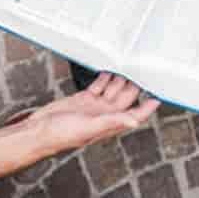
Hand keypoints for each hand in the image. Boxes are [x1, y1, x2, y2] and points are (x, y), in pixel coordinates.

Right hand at [27, 74, 159, 152]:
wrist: (40, 130)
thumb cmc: (61, 134)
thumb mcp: (89, 127)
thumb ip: (112, 122)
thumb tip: (134, 121)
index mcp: (109, 123)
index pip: (135, 114)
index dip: (148, 106)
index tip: (159, 95)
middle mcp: (105, 114)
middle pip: (127, 98)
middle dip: (134, 85)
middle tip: (142, 69)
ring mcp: (95, 106)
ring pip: (114, 89)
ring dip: (120, 79)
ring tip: (127, 65)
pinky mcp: (84, 98)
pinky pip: (99, 85)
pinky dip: (104, 78)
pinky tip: (108, 70)